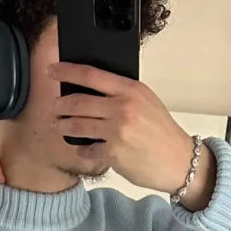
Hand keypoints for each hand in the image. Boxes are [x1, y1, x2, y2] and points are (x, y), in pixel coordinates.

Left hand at [49, 63, 215, 211]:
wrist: (178, 160)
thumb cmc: (162, 132)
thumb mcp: (146, 101)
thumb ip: (122, 94)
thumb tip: (92, 89)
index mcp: (130, 90)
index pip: (91, 74)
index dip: (66, 71)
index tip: (52, 70)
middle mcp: (122, 109)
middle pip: (77, 102)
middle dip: (60, 105)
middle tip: (55, 106)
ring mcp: (116, 132)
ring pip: (77, 125)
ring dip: (63, 125)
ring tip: (59, 125)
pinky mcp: (112, 154)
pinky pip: (86, 150)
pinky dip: (82, 149)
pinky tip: (84, 148)